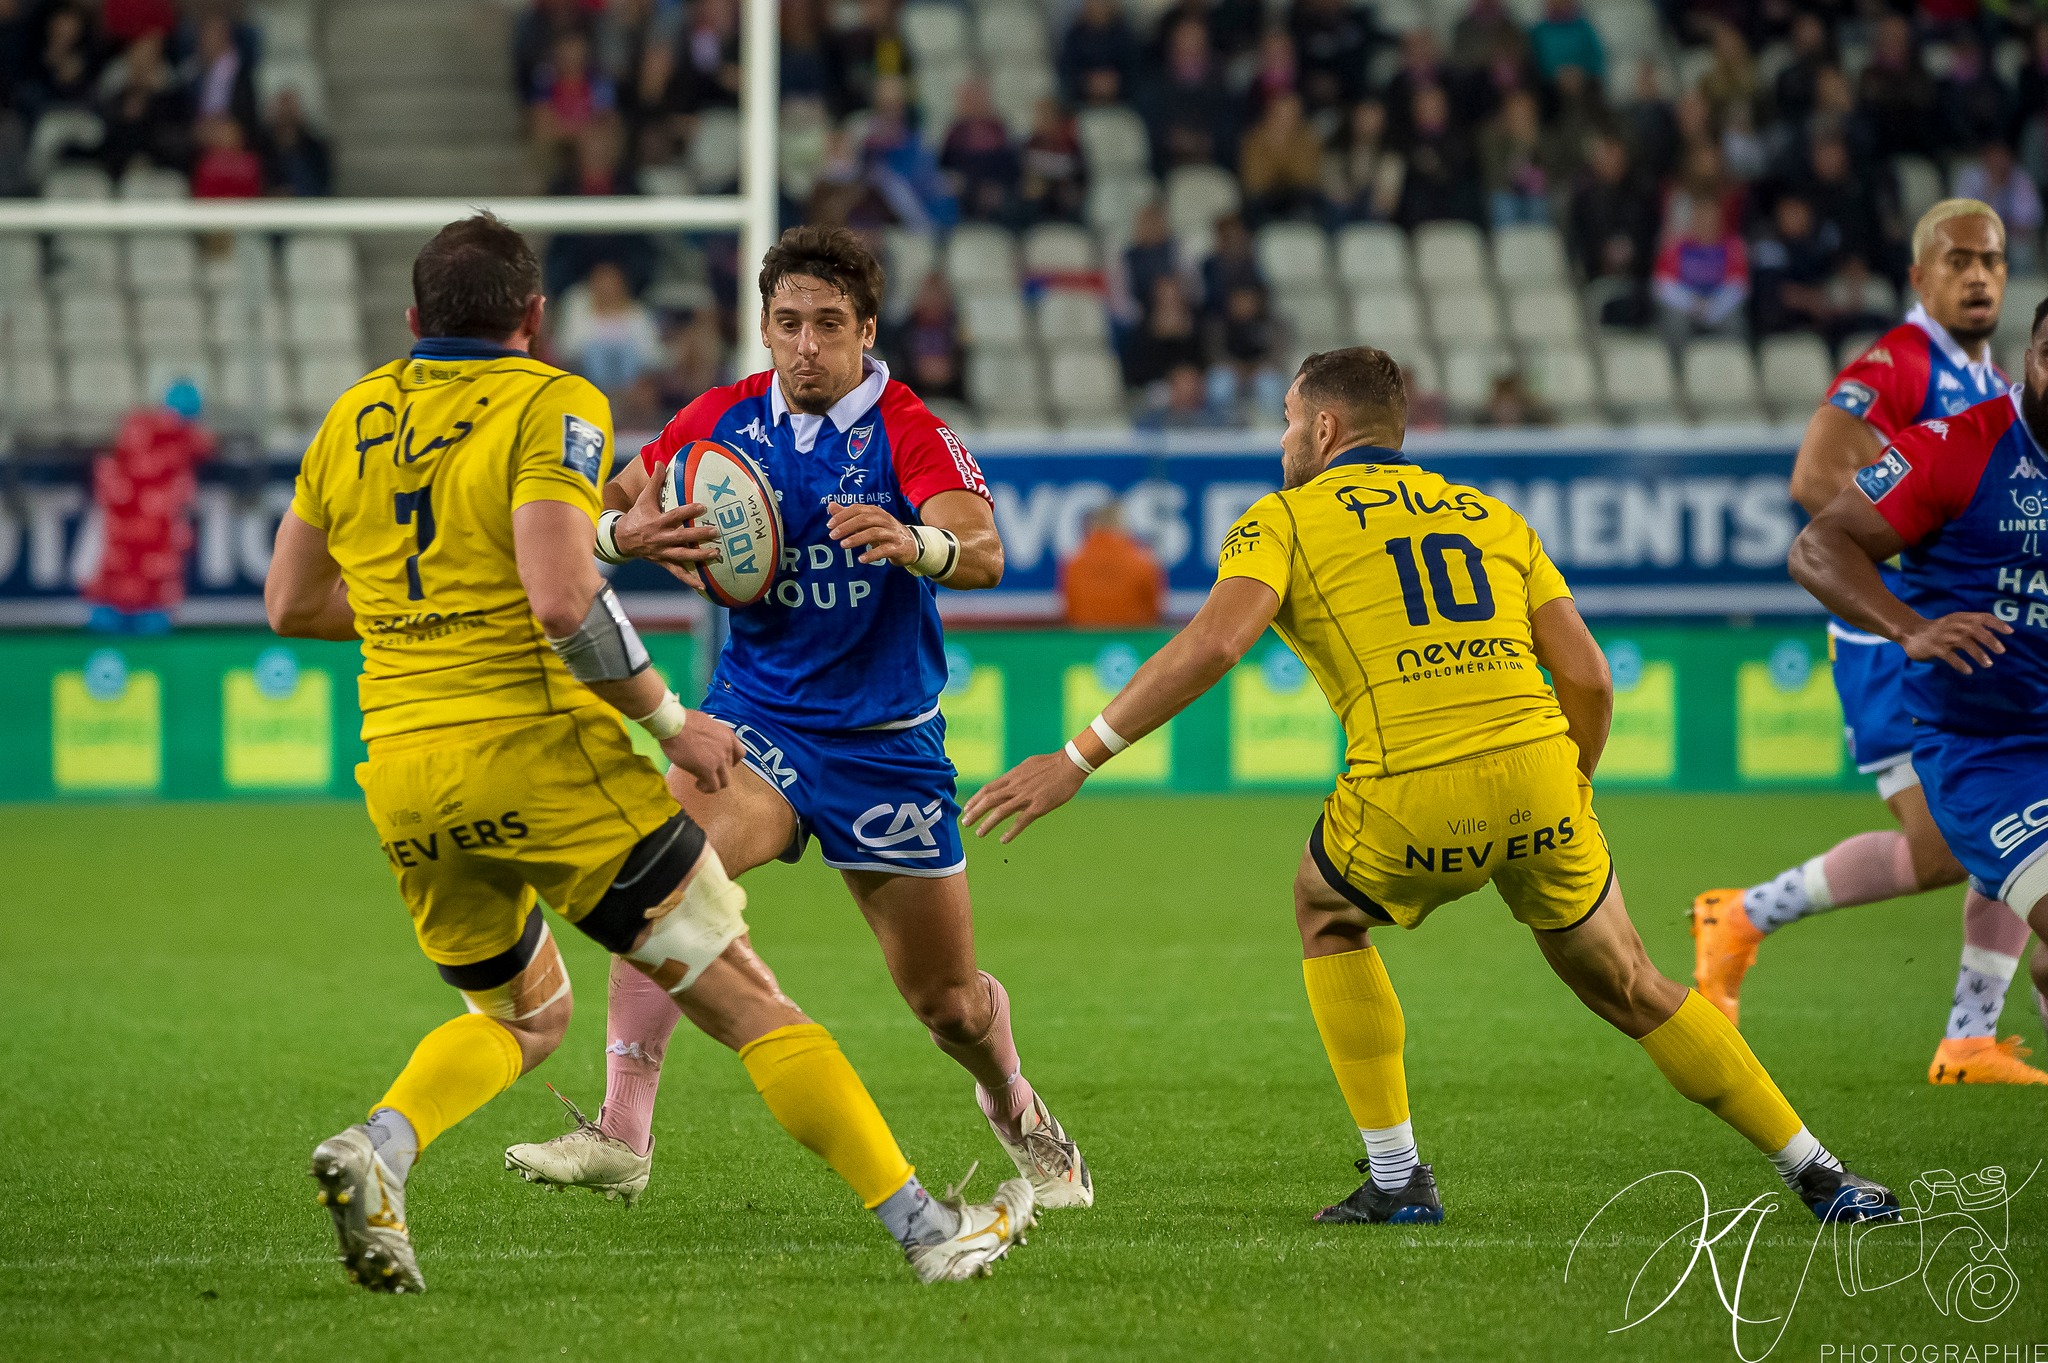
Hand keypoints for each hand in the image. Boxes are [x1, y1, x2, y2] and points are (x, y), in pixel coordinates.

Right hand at [616, 465, 720, 588]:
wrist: (621, 539)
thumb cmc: (636, 516)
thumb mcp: (643, 499)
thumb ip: (655, 481)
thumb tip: (660, 462)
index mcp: (656, 522)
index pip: (674, 516)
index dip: (688, 511)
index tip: (703, 506)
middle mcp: (660, 538)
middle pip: (681, 537)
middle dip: (699, 535)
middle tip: (716, 531)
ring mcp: (662, 553)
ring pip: (682, 556)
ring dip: (700, 556)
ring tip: (717, 554)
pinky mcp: (663, 563)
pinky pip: (678, 573)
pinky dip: (690, 580)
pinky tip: (703, 586)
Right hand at [659, 711, 743, 793]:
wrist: (674, 724)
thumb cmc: (683, 720)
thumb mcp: (706, 723)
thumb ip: (712, 735)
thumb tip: (706, 741)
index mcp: (728, 735)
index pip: (740, 754)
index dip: (731, 761)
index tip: (720, 763)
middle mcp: (727, 748)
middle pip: (730, 768)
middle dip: (718, 772)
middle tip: (706, 772)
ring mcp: (719, 759)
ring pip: (724, 781)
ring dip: (713, 783)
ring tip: (701, 781)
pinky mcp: (707, 769)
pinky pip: (713, 786)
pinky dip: (707, 788)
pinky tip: (697, 784)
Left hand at [827, 500, 918, 566]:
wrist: (911, 545)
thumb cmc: (884, 532)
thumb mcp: (867, 522)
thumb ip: (849, 515)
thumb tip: (830, 505)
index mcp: (876, 512)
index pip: (858, 509)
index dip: (843, 516)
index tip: (829, 525)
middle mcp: (885, 520)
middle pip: (864, 519)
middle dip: (847, 526)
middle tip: (833, 536)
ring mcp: (892, 533)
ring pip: (874, 533)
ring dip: (857, 538)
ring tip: (843, 545)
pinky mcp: (898, 547)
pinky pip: (885, 550)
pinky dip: (872, 554)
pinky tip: (861, 559)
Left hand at [960, 751, 1087, 843]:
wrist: (1070, 764)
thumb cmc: (1052, 764)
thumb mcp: (1028, 765)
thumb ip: (1017, 776)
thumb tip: (1010, 781)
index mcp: (1013, 776)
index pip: (988, 788)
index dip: (976, 799)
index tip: (966, 808)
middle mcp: (1016, 786)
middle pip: (989, 800)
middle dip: (975, 812)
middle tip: (965, 823)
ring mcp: (1027, 797)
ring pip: (1001, 811)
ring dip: (987, 823)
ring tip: (978, 833)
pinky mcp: (1039, 806)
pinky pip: (1021, 821)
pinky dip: (1011, 832)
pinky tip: (1003, 840)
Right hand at [1899, 611, 2012, 674]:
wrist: (1911, 632)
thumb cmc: (1938, 630)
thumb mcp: (1955, 623)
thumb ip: (1971, 627)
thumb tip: (1993, 637)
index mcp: (1960, 617)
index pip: (1982, 616)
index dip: (1997, 623)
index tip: (2010, 632)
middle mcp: (1953, 625)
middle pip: (1975, 630)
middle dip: (1990, 640)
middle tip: (2001, 651)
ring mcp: (1943, 636)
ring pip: (1964, 642)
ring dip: (1978, 653)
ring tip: (1988, 664)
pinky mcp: (1934, 648)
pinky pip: (1949, 656)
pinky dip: (1960, 663)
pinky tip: (1968, 671)